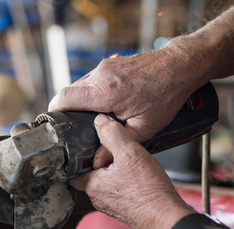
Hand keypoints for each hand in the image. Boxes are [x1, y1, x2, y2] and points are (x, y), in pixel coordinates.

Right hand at [49, 47, 203, 167]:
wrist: (178, 67)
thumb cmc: (166, 95)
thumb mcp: (144, 128)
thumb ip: (118, 143)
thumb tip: (98, 160)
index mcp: (105, 92)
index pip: (64, 97)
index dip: (55, 111)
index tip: (55, 124)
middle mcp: (101, 76)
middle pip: (69, 93)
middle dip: (69, 110)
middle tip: (77, 127)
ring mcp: (104, 67)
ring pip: (80, 86)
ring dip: (81, 102)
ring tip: (95, 117)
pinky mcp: (109, 64)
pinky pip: (91, 80)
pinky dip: (92, 93)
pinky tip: (105, 105)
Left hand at [70, 114, 195, 228]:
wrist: (167, 216)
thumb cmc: (149, 191)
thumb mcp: (130, 152)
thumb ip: (113, 134)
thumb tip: (100, 122)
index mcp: (92, 186)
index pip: (73, 170)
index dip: (80, 156)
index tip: (90, 145)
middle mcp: (98, 199)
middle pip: (91, 174)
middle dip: (102, 161)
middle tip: (117, 152)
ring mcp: (111, 206)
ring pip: (106, 182)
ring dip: (115, 171)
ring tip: (130, 163)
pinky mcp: (125, 210)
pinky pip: (119, 191)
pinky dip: (125, 182)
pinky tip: (139, 176)